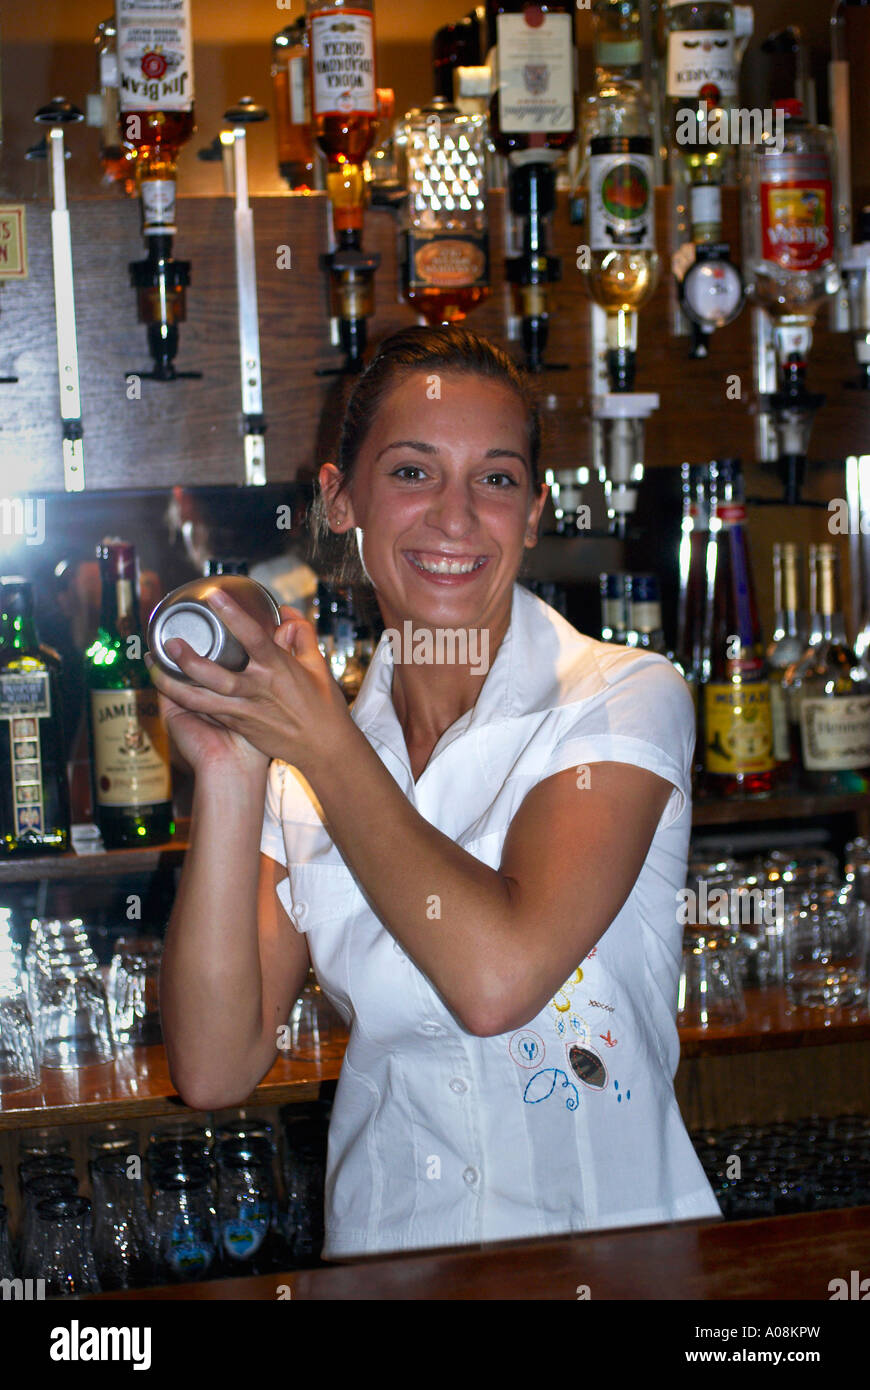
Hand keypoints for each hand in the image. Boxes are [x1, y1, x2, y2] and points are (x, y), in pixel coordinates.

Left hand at [145, 595, 352, 777]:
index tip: (215, 595)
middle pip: (217, 674)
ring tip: (156, 667)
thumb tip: (286, 614)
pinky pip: (207, 710)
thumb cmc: (324, 708)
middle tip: (170, 641)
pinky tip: (169, 686)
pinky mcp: (239, 724)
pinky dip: (186, 698)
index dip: (233, 614)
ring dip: (177, 683)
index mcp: (278, 669)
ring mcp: (245, 710)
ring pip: (203, 698)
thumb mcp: (318, 666)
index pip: (252, 637)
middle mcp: (258, 690)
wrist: (324, 750)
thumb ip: (301, 636)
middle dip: (190, 659)